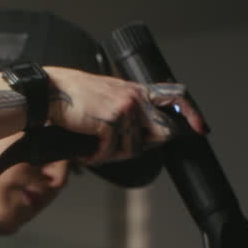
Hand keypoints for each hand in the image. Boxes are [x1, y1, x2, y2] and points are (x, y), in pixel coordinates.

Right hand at [42, 66, 207, 164]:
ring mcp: (125, 109)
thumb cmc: (71, 96)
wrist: (48, 93)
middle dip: (144, 147)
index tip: (200, 128)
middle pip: (162, 132)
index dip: (191, 113)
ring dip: (112, 155)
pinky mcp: (111, 122)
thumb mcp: (106, 95)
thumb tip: (138, 135)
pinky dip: (96, 158)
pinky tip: (85, 152)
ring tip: (93, 149)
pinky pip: (111, 153)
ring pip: (134, 149)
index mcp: (135, 89)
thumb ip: (127, 108)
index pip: (175, 95)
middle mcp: (135, 97)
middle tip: (117, 149)